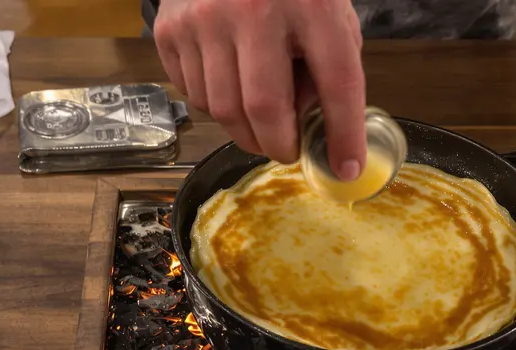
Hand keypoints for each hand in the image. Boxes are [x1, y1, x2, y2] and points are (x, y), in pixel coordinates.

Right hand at [153, 0, 367, 179]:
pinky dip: (213, 104)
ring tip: (257, 113)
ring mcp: (203, 19)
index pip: (336, 81)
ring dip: (243, 128)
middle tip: (287, 148)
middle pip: (262, 109)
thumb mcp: (326, 10)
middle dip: (278, 144)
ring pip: (221, 110)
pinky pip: (192, 93)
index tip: (345, 168)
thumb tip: (313, 125)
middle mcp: (252, 10)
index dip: (343, 133)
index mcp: (310, 3)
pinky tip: (227, 82)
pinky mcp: (170, 29)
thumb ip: (328, 64)